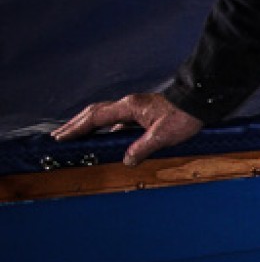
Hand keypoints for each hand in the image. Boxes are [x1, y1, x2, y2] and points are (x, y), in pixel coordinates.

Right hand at [51, 93, 202, 166]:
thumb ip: (143, 147)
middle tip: (58, 136)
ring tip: (74, 136)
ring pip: (105, 116)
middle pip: (94, 113)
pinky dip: (106, 128)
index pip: (96, 118)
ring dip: (89, 125)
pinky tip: (105, 138)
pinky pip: (117, 120)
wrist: (200, 101)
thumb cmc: (184, 116)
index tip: (61, 137)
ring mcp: (135, 108)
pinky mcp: (142, 113)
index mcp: (129, 107)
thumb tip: (126, 160)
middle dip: (75, 124)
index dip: (77, 128)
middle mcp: (129, 105)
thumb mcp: (163, 135)